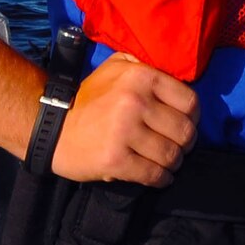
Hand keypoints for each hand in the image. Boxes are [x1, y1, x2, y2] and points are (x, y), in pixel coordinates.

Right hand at [49, 53, 199, 186]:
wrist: (51, 127)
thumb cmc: (89, 97)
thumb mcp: (116, 67)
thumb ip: (145, 65)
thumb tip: (175, 73)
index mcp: (141, 77)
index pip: (190, 101)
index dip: (193, 117)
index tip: (187, 124)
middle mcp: (135, 102)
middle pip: (184, 130)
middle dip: (186, 143)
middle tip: (179, 147)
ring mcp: (125, 132)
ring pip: (171, 154)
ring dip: (174, 163)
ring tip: (169, 162)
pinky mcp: (115, 160)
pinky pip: (153, 174)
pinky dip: (162, 179)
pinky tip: (161, 178)